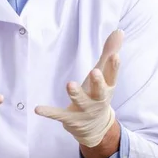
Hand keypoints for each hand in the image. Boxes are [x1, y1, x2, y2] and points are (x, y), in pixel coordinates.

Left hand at [35, 30, 123, 147]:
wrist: (95, 127)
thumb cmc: (99, 93)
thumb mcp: (105, 74)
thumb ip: (109, 52)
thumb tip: (119, 31)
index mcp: (108, 88)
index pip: (113, 76)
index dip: (114, 66)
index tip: (115, 56)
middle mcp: (98, 100)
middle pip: (100, 91)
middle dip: (98, 82)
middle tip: (95, 72)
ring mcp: (85, 110)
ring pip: (81, 102)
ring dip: (76, 94)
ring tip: (69, 84)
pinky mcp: (71, 119)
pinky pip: (59, 115)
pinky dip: (49, 112)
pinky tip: (38, 109)